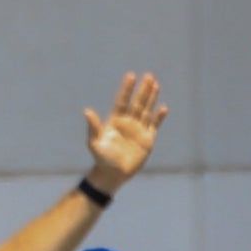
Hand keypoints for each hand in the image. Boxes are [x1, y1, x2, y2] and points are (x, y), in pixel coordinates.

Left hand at [83, 71, 167, 195]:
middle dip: (143, 90)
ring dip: (151, 98)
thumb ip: (93, 127)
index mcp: (115, 121)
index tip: (131, 76)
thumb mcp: (95, 143)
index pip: (122, 101)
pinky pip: (154, 126)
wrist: (113, 175)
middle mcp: (128, 122)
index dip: (126, 89)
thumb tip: (87, 111)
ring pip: (147, 110)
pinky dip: (159, 117)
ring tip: (156, 84)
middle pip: (137, 103)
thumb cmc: (102, 159)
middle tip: (149, 76)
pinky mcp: (147, 140)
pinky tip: (163, 108)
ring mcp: (138, 130)